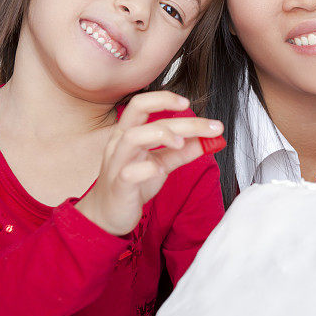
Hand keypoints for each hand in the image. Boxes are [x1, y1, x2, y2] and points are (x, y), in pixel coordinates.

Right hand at [76, 91, 222, 235]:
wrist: (107, 216)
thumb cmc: (132, 186)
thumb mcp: (161, 164)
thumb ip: (183, 152)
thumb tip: (208, 140)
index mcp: (128, 133)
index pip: (142, 104)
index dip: (164, 99)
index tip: (188, 103)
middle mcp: (120, 143)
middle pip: (139, 112)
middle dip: (173, 112)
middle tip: (207, 126)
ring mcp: (117, 164)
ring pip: (132, 137)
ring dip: (160, 134)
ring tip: (181, 144)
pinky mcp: (119, 186)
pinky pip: (130, 173)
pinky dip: (148, 169)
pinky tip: (161, 170)